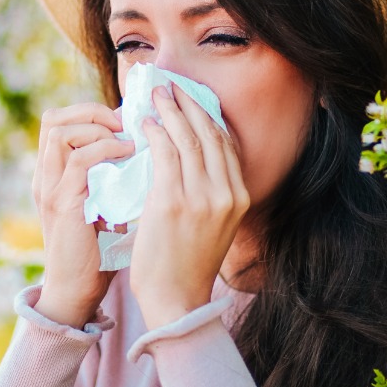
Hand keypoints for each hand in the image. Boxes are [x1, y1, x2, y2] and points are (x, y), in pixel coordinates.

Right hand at [31, 102, 134, 328]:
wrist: (78, 290)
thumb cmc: (98, 250)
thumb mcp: (103, 203)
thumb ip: (112, 177)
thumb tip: (148, 149)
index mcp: (53, 173)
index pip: (58, 121)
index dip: (90, 112)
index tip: (125, 120)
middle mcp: (45, 176)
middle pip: (53, 118)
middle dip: (92, 111)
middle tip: (126, 123)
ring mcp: (50, 188)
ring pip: (60, 131)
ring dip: (99, 127)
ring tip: (128, 137)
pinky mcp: (62, 203)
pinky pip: (78, 160)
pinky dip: (105, 149)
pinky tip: (129, 153)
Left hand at [129, 83, 250, 328]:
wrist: (176, 300)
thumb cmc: (187, 264)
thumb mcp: (213, 225)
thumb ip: (209, 192)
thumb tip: (190, 158)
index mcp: (240, 198)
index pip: (227, 144)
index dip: (209, 116)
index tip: (193, 98)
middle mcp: (227, 194)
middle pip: (210, 134)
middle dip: (190, 105)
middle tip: (172, 86)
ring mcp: (202, 197)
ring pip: (188, 139)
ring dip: (171, 111)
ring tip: (157, 95)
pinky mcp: (173, 202)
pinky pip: (165, 154)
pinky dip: (156, 133)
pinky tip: (146, 123)